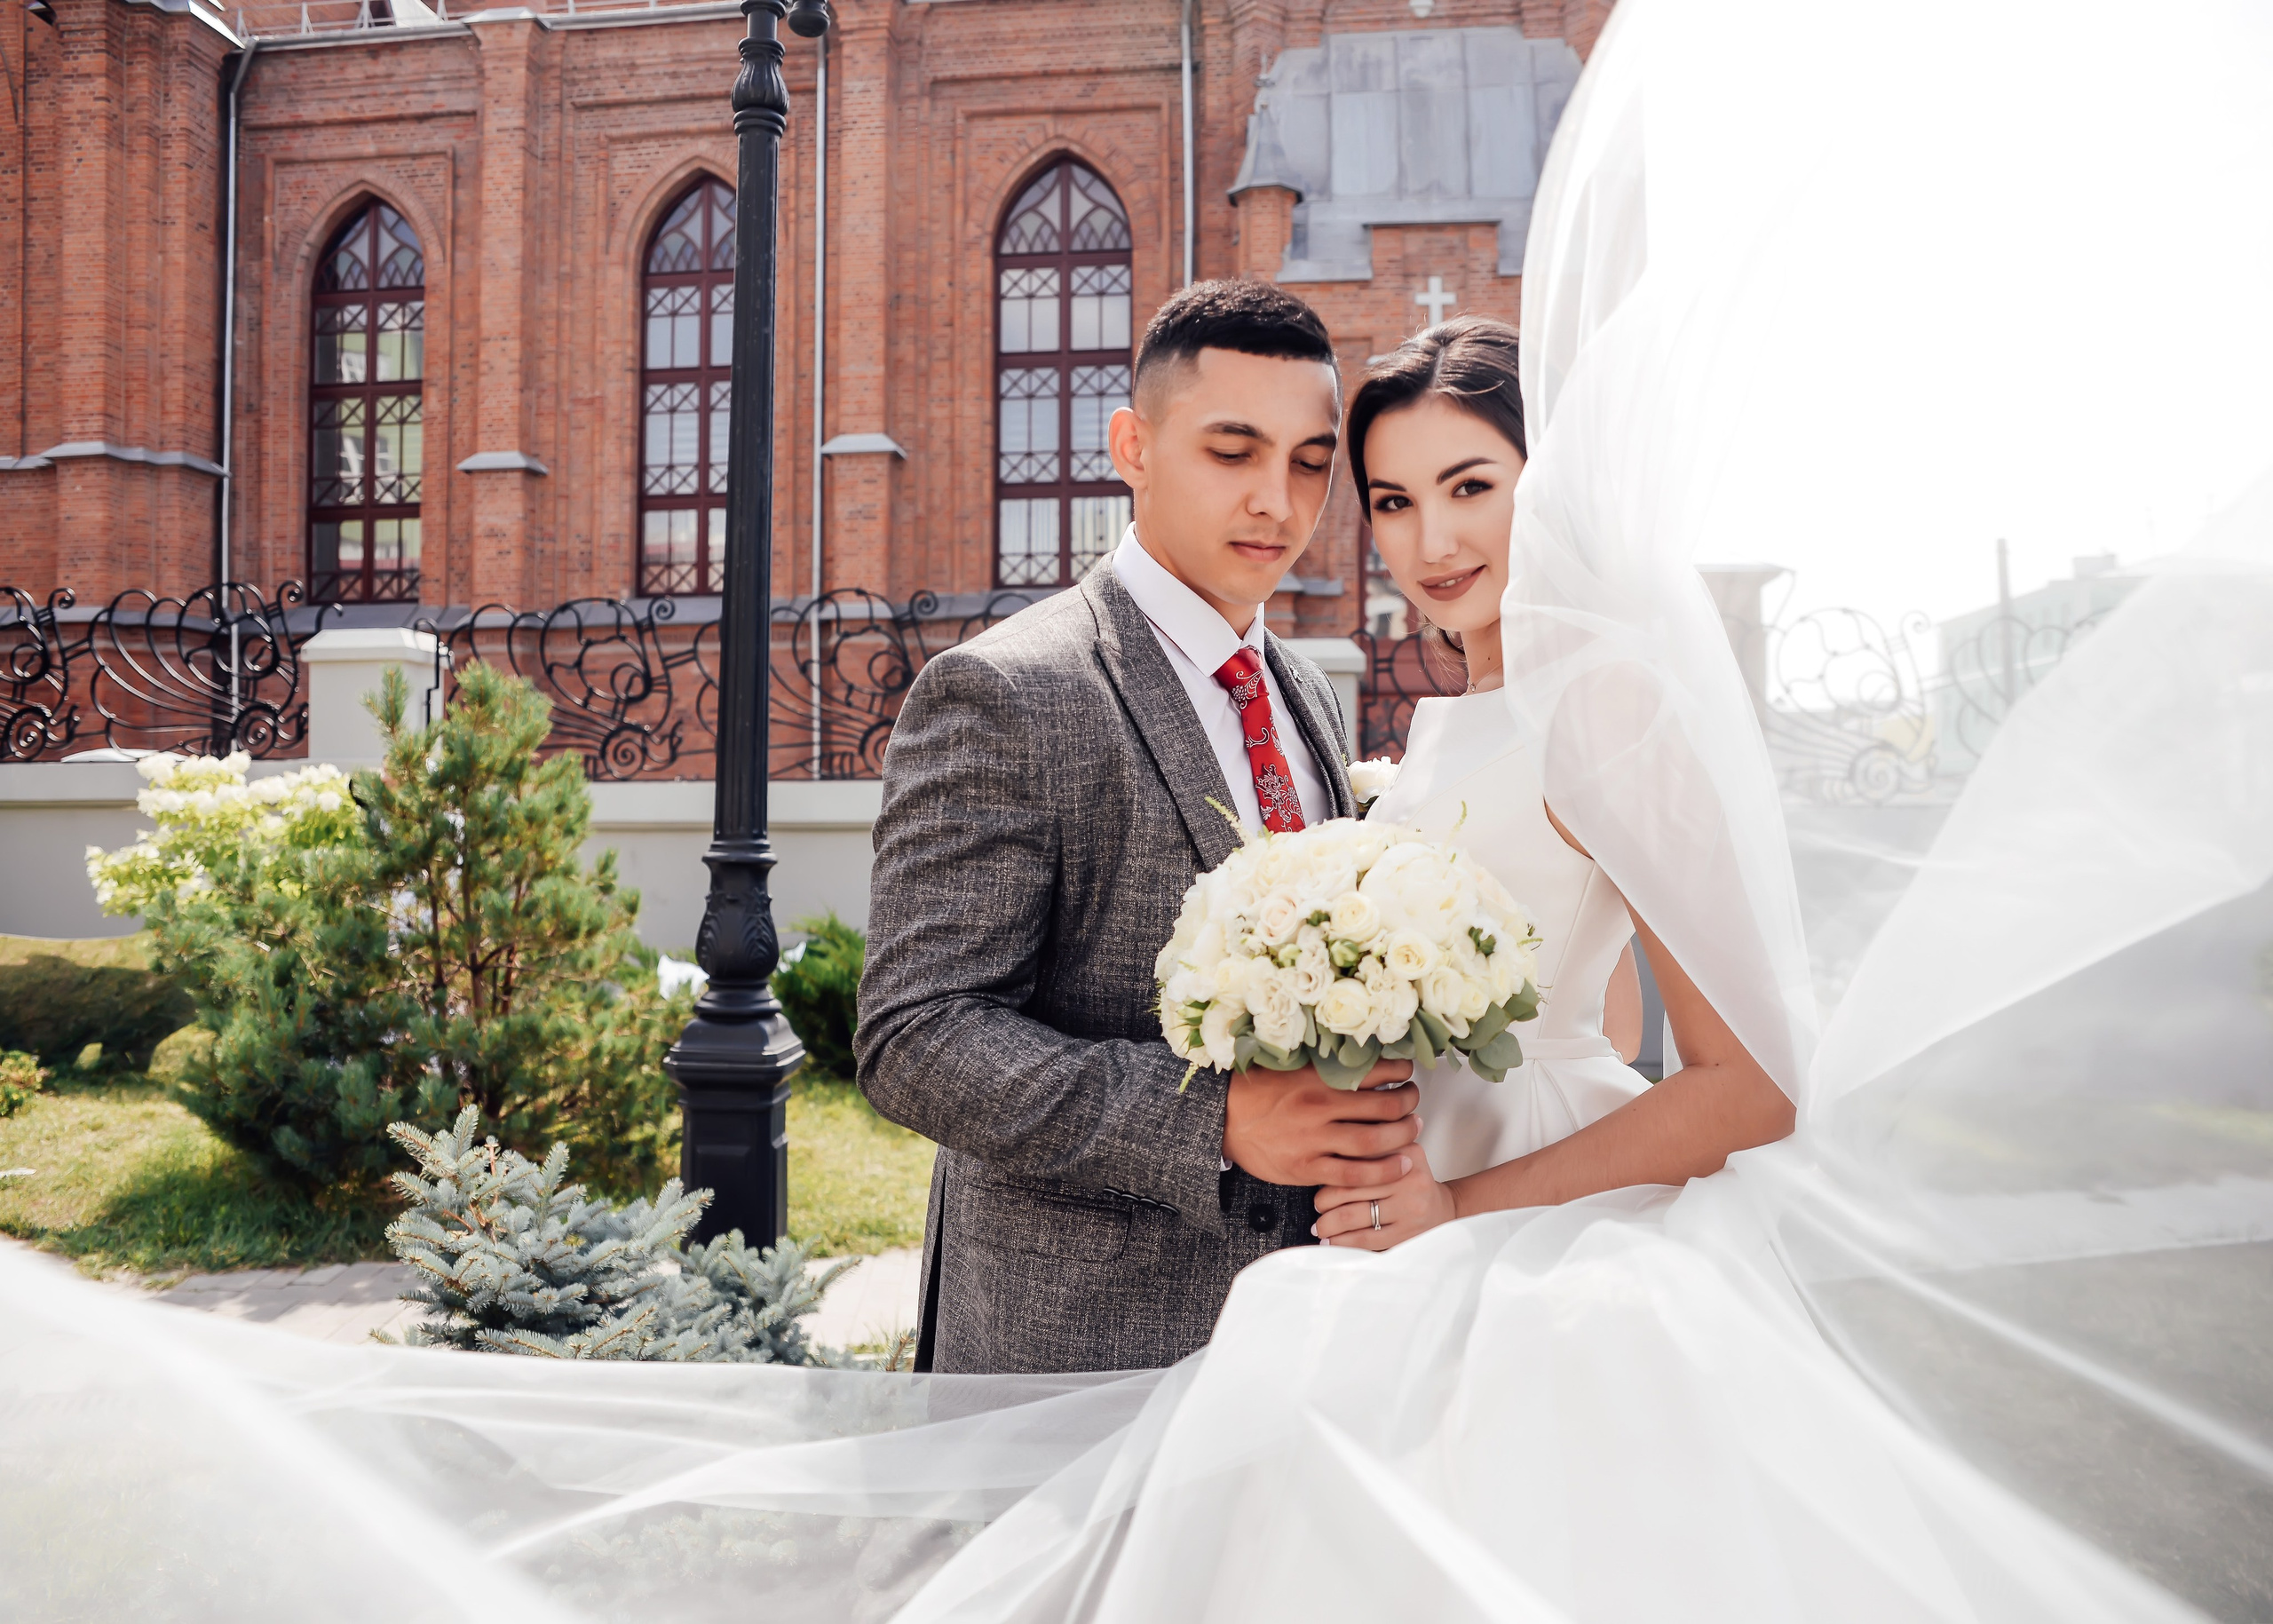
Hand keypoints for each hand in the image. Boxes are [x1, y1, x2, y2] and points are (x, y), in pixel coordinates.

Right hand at [1222, 1059, 1417, 1187]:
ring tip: (1414, 1129)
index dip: (1401, 1071)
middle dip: (1408, 1103)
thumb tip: (1361, 1053)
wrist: (1221, 1119)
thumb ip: (1323, 1063)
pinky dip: (1382, 1171)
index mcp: (1318, 1077)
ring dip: (1402, 1135)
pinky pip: (1353, 1173)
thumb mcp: (1289, 1065)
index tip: (1407, 1072)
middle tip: (1413, 1100)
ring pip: (1373, 1140)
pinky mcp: (1307, 1167)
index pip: (1375, 1069)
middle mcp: (1320, 1106)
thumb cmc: (1256, 1090)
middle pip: (1384, 1106)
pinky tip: (1400, 1165)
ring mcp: (1314, 1139)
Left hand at [1312, 1140, 1454, 1249]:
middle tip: (1318, 1205)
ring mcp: (1409, 1207)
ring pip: (1352, 1215)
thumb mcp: (1398, 1155)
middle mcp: (1409, 1176)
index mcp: (1405, 1150)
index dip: (1331, 1168)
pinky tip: (1331, 1241)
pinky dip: (1341, 1241)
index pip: (1355, 1156)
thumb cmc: (1408, 1182)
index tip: (1319, 1176)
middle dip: (1324, 1199)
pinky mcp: (1407, 1233)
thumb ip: (1369, 1149)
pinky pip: (1364, 1239)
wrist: (1442, 1210)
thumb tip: (1322, 1156)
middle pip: (1349, 1186)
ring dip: (1327, 1223)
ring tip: (1320, 1225)